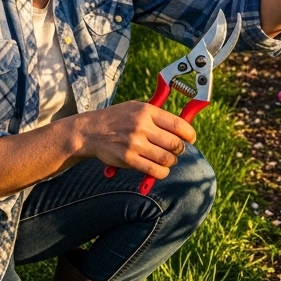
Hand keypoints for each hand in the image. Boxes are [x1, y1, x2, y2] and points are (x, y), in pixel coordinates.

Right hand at [76, 102, 195, 179]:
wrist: (90, 131)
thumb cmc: (115, 118)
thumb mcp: (135, 107)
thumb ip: (156, 115)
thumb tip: (180, 125)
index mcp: (147, 111)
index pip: (178, 124)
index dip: (189, 134)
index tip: (191, 138)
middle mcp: (142, 126)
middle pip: (175, 143)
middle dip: (180, 149)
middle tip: (178, 150)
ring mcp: (135, 143)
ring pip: (166, 158)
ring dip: (171, 162)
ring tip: (168, 160)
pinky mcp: (128, 159)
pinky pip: (153, 170)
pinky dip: (161, 172)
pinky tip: (160, 170)